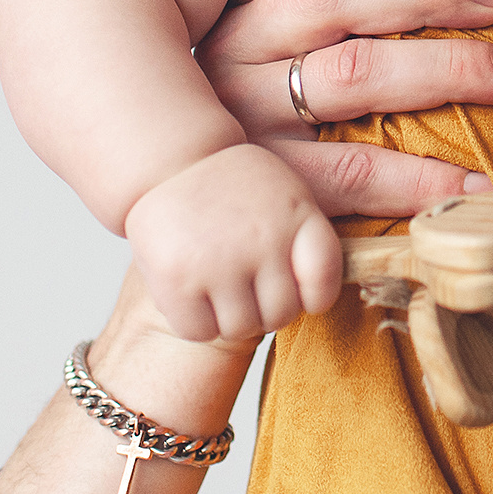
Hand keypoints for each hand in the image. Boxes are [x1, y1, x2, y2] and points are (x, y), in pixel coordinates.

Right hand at [125, 144, 341, 341]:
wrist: (169, 162)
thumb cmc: (233, 186)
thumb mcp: (284, 193)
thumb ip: (305, 236)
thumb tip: (316, 294)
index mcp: (298, 213)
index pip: (323, 281)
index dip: (314, 296)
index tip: (299, 290)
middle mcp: (264, 238)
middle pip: (282, 313)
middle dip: (264, 309)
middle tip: (245, 285)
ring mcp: (220, 261)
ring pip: (241, 327)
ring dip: (229, 317)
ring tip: (217, 285)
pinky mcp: (177, 279)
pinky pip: (200, 331)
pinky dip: (197, 322)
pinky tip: (192, 293)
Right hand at [197, 0, 492, 214]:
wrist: (222, 220)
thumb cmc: (285, 92)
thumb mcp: (285, 24)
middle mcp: (234, 43)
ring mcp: (244, 115)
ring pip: (352, 74)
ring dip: (446, 69)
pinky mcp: (268, 182)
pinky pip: (350, 172)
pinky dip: (419, 175)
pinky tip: (478, 178)